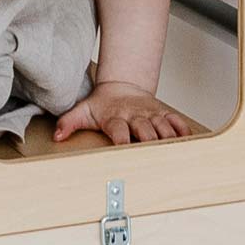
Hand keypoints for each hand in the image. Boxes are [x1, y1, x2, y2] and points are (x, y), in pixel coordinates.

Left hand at [53, 80, 199, 144]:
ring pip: (163, 127)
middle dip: (150, 143)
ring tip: (173, 153)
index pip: (119, 129)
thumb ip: (68, 123)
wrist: (121, 85)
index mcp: (115, 117)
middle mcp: (134, 115)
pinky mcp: (162, 113)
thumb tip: (57, 136)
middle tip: (155, 158)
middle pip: (146, 130)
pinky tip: (188, 141)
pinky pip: (176, 121)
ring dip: (168, 139)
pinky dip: (183, 130)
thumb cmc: (102, 104)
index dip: (122, 139)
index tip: (125, 149)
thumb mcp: (82, 111)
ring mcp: (150, 114)